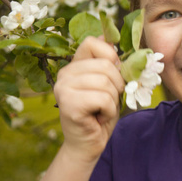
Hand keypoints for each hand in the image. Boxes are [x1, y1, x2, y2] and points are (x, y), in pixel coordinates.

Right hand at [54, 36, 124, 163]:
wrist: (90, 143)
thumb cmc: (102, 112)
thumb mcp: (111, 84)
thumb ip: (110, 63)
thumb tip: (110, 36)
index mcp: (74, 65)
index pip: (93, 42)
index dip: (111, 56)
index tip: (114, 75)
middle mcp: (65, 73)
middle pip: (107, 65)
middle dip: (118, 86)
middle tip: (107, 100)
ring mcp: (63, 88)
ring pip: (107, 83)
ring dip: (113, 101)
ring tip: (102, 110)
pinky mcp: (68, 103)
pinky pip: (103, 98)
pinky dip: (109, 111)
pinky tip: (98, 118)